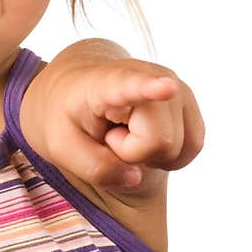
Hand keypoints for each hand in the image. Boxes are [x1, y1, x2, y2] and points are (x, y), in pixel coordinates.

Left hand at [20, 48, 204, 196]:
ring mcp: (175, 86)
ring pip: (178, 146)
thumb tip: (135, 177)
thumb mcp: (59, 146)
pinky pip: (192, 146)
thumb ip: (93, 167)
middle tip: (109, 136)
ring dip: (150, 155)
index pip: (131, 84)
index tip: (167, 87)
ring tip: (125, 133)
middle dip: (134, 154)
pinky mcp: (189, 102)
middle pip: (160, 141)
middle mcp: (151, 75)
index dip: (152, 88)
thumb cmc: (66, 115)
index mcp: (107, 82)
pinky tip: (145, 139)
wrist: (80, 88)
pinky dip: (168, 154)